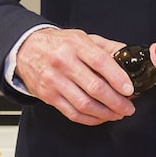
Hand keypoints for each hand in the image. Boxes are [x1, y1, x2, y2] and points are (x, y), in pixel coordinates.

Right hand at [15, 28, 135, 124]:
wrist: (26, 49)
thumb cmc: (58, 44)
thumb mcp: (83, 37)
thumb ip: (107, 47)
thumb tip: (128, 59)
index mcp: (76, 45)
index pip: (99, 62)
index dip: (117, 77)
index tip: (129, 89)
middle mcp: (63, 62)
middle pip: (94, 87)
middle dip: (116, 101)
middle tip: (128, 107)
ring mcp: (54, 81)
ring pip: (84, 104)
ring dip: (105, 113)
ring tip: (117, 113)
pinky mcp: (48, 96)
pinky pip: (72, 113)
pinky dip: (90, 119)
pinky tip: (101, 117)